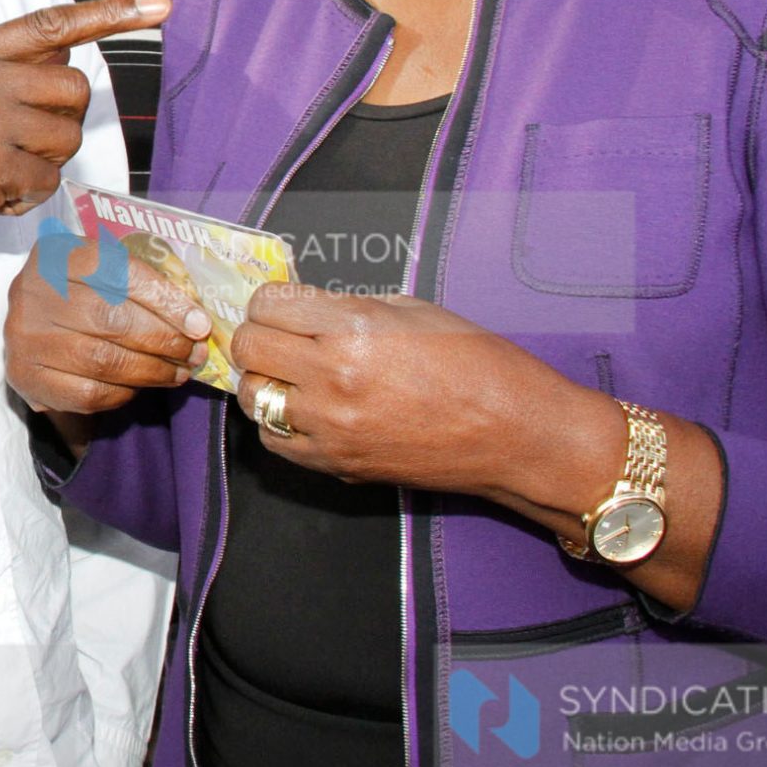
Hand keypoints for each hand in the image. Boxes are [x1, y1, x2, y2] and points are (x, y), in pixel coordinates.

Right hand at [0, 0, 167, 265]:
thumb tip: (63, 60)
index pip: (50, 24)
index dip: (110, 15)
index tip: (160, 7)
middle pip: (74, 88)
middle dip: (63, 123)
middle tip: (23, 148)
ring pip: (67, 137)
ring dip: (45, 164)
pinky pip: (48, 182)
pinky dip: (26, 200)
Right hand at [5, 237, 213, 421]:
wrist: (33, 325)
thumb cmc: (83, 294)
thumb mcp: (106, 272)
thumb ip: (146, 287)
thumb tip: (195, 322)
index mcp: (57, 253)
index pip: (117, 271)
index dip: (163, 299)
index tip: (198, 324)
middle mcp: (33, 291)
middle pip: (110, 319)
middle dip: (163, 340)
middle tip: (193, 353)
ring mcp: (25, 337)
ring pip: (102, 360)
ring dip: (152, 370)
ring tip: (178, 372)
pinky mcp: (26, 377)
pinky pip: (88, 393)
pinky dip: (124, 393)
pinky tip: (140, 386)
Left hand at [225, 283, 577, 494]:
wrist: (516, 434)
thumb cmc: (478, 366)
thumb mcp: (412, 312)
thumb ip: (348, 309)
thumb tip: (304, 310)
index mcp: (353, 329)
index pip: (268, 305)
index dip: (274, 302)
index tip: (285, 307)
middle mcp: (333, 377)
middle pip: (250, 347)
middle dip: (260, 335)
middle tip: (280, 336)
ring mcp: (330, 426)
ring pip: (253, 396)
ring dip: (265, 380)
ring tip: (291, 375)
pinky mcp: (336, 464)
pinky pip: (275, 440)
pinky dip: (279, 422)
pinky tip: (304, 411)